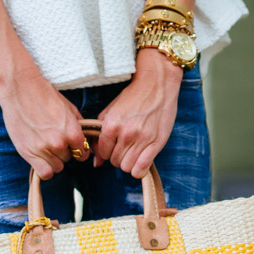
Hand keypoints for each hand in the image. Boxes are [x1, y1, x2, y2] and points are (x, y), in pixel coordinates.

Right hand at [0, 66, 88, 179]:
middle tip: (53, 139)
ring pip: (57, 167)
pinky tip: (41, 159)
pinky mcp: (29, 153)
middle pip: (68, 159)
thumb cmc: (44, 95)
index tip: (71, 145)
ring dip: (53, 159)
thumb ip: (78, 126)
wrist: (20, 89)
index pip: (83, 153)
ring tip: (45, 146)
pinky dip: (45, 169)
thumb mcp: (68, 107)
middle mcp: (59, 143)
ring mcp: (43, 149)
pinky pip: (45, 173)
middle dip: (63, 151)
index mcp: (72, 132)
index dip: (77, 149)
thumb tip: (84, 140)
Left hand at [94, 49, 183, 179]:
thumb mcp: (111, 111)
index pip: (103, 153)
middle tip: (125, 147)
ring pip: (127, 168)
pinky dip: (139, 170)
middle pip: (115, 162)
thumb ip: (100, 135)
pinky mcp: (156, 143)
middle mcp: (125, 134)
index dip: (107, 151)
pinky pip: (141, 169)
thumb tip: (96, 162)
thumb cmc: (133, 97)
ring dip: (129, 163)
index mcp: (111, 125)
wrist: (157, 84)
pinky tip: (140, 161)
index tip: (113, 146)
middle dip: (118, 157)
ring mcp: (141, 140)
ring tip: (133, 152)